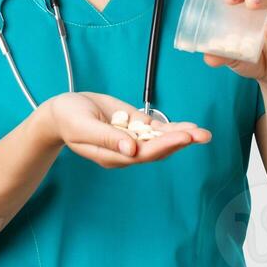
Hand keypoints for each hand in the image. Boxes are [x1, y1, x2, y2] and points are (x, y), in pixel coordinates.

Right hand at [39, 91, 211, 168]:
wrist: (63, 111)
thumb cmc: (68, 120)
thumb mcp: (83, 127)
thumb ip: (107, 139)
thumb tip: (131, 151)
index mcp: (113, 155)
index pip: (143, 153)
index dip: (164, 146)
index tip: (182, 138)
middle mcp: (126, 151)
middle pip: (158, 149)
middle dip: (180, 141)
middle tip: (202, 135)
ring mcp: (132, 139)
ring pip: (161, 140)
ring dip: (183, 136)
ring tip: (203, 133)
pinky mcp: (134, 126)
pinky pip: (156, 130)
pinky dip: (174, 128)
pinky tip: (190, 127)